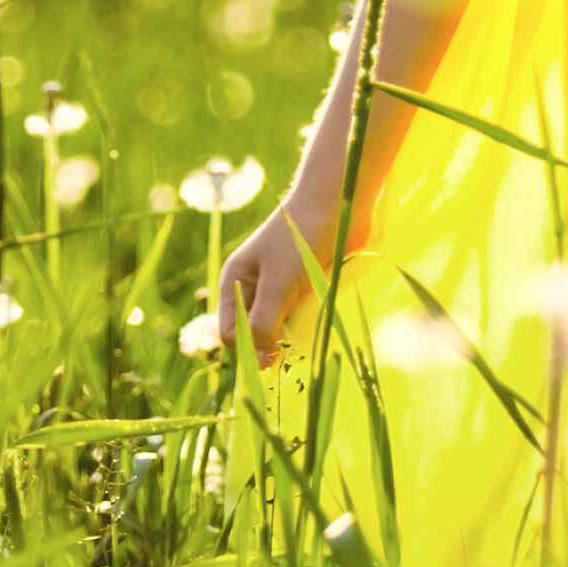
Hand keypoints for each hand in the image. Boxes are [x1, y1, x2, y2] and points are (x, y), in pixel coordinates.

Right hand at [211, 176, 336, 357]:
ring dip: (295, 335)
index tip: (274, 356)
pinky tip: (321, 322)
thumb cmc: (300, 237)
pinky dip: (310, 324)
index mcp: (236, 281)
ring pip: (281, 328)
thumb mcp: (277, 282)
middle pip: (256, 333)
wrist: (337, 202)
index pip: (230, 332)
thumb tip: (259, 364)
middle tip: (296, 346)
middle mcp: (255, 288)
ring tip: (310, 330)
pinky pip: (302, 318)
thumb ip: (263, 322)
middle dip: (273, 344)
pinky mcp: (305, 289)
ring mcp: (281, 289)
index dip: (248, 348)